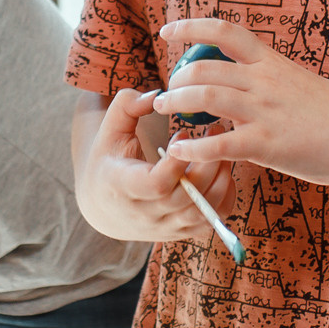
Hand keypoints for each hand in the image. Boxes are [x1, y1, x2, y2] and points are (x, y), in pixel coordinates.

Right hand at [74, 88, 234, 244]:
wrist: (104, 205)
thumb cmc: (109, 159)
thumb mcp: (110, 129)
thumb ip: (128, 105)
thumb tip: (157, 95)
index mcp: (121, 187)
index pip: (157, 184)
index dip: (177, 161)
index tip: (184, 133)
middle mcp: (143, 214)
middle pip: (187, 196)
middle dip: (208, 162)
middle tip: (216, 130)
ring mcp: (164, 226)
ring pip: (203, 211)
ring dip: (221, 178)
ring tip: (222, 147)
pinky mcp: (180, 232)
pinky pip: (212, 220)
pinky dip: (225, 196)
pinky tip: (222, 171)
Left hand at [154, 18, 328, 184]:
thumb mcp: (297, 83)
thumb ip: (266, 84)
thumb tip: (238, 91)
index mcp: (272, 62)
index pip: (224, 32)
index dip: (190, 27)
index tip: (167, 30)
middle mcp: (264, 81)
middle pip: (203, 68)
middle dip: (175, 79)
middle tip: (166, 93)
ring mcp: (264, 111)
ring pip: (204, 98)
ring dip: (175, 103)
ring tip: (163, 111)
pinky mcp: (266, 144)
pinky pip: (219, 143)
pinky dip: (192, 147)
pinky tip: (178, 151)